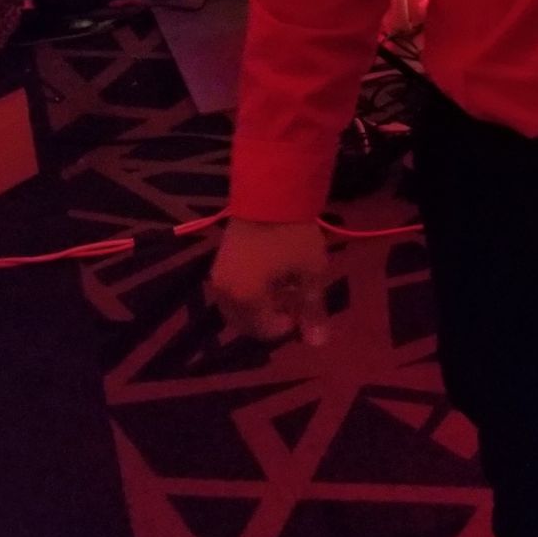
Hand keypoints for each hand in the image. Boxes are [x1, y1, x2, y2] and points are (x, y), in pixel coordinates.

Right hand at [209, 217, 330, 345]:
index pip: (266, 330)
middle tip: (293, 298)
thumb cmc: (292, 235)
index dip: (289, 322)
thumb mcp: (311, 273)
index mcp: (245, 300)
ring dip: (258, 306)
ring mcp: (218, 276)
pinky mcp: (218, 261)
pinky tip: (268, 274)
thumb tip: (319, 344)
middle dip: (270, 317)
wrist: (269, 192)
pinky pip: (232, 290)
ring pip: (237, 308)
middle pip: (247, 323)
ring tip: (282, 286)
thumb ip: (312, 310)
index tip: (304, 303)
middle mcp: (225, 293)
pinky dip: (248, 292)